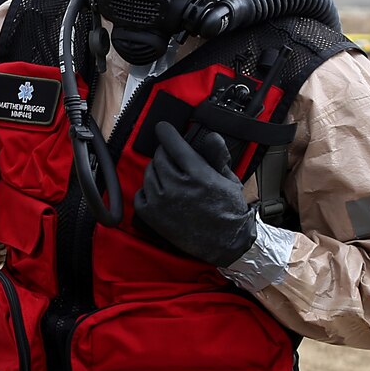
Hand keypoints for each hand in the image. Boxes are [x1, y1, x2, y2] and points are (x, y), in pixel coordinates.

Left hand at [133, 124, 254, 266]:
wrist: (224, 243)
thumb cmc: (229, 210)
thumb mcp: (229, 179)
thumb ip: (217, 156)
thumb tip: (211, 136)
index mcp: (198, 175)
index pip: (173, 144)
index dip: (166, 132)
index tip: (163, 128)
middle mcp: (177, 187)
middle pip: (159, 156)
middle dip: (165, 152)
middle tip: (172, 157)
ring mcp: (162, 202)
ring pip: (149, 173)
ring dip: (156, 170)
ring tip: (169, 176)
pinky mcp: (152, 216)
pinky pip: (140, 193)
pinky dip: (147, 190)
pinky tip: (160, 192)